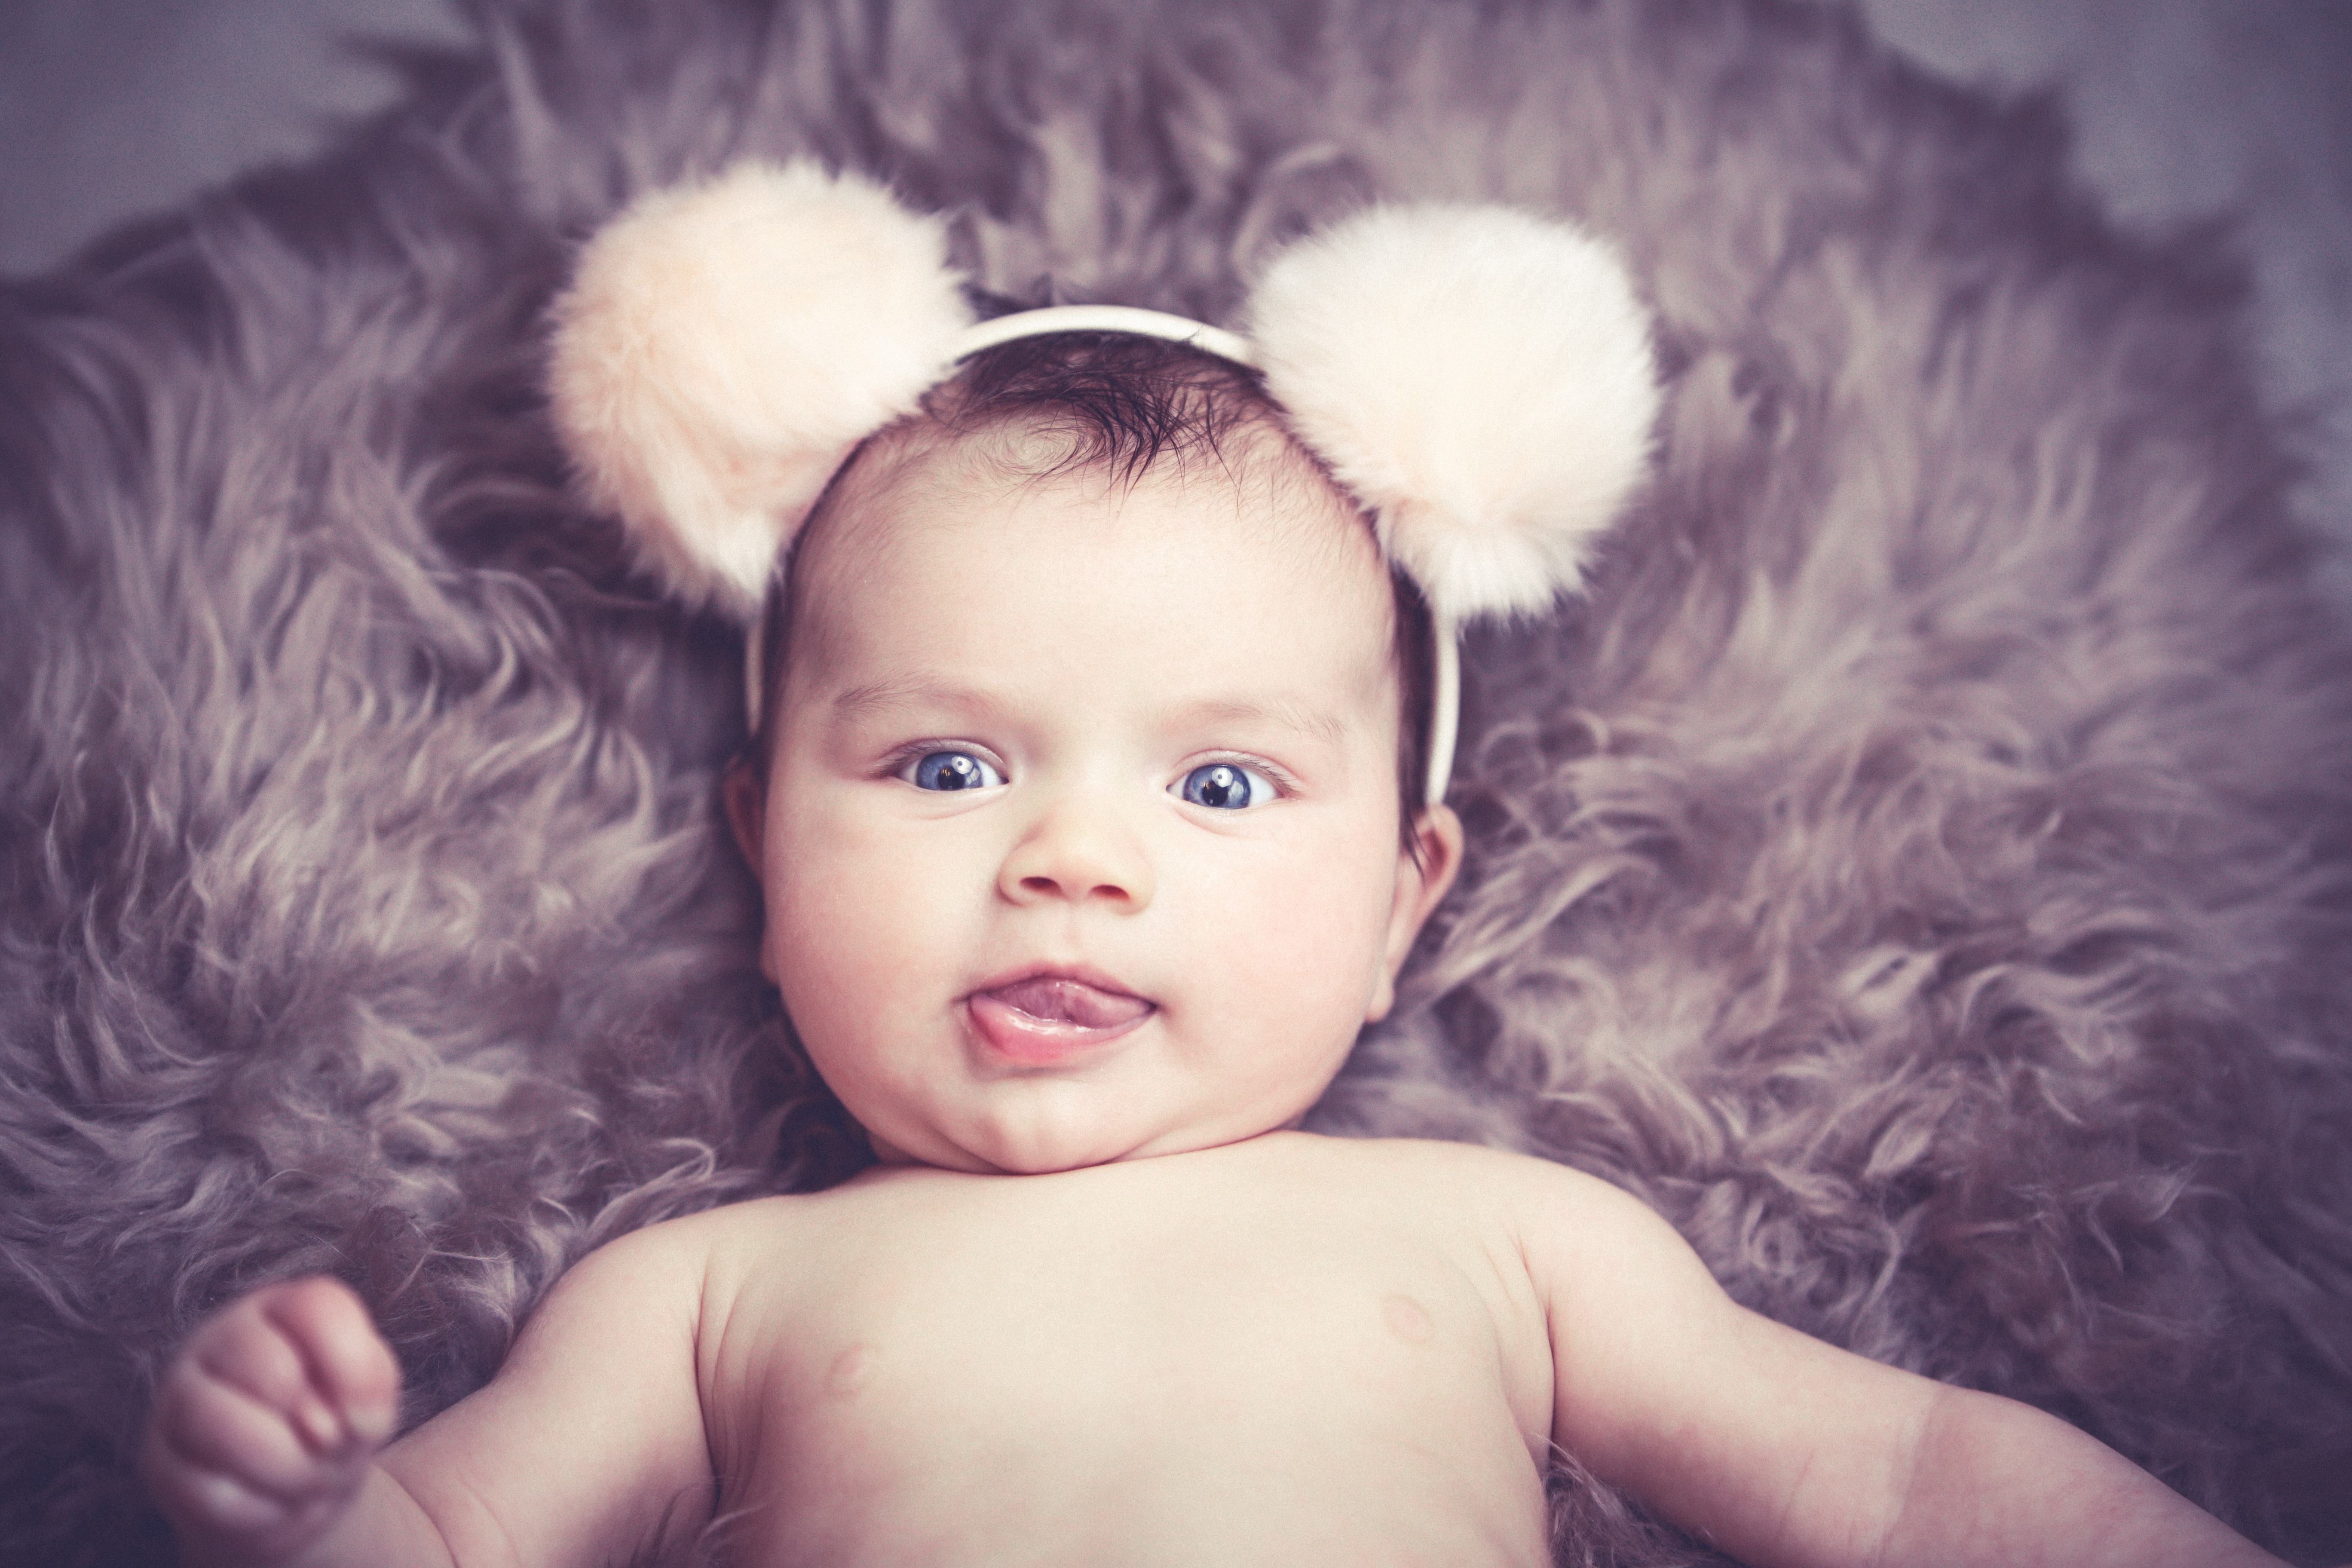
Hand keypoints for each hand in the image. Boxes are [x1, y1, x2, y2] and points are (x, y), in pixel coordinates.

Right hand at [140, 1276, 400, 1567]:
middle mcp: (218, 1341)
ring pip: (226, 1429)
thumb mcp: (369, 1394)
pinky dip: (260, 1509)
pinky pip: (209, 1492)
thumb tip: (329, 1423)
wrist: (292, 1488)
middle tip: (332, 1446)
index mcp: (280, 1310)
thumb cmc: (336, 1423)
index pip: (317, 1306)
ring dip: (288, 1469)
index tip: (368, 1418)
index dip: (353, 1368)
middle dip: (320, 1425)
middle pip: (272, 1368)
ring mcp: (178, 1399)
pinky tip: (272, 1502)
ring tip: (308, 1478)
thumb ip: (367, 1386)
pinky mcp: (157, 1462)